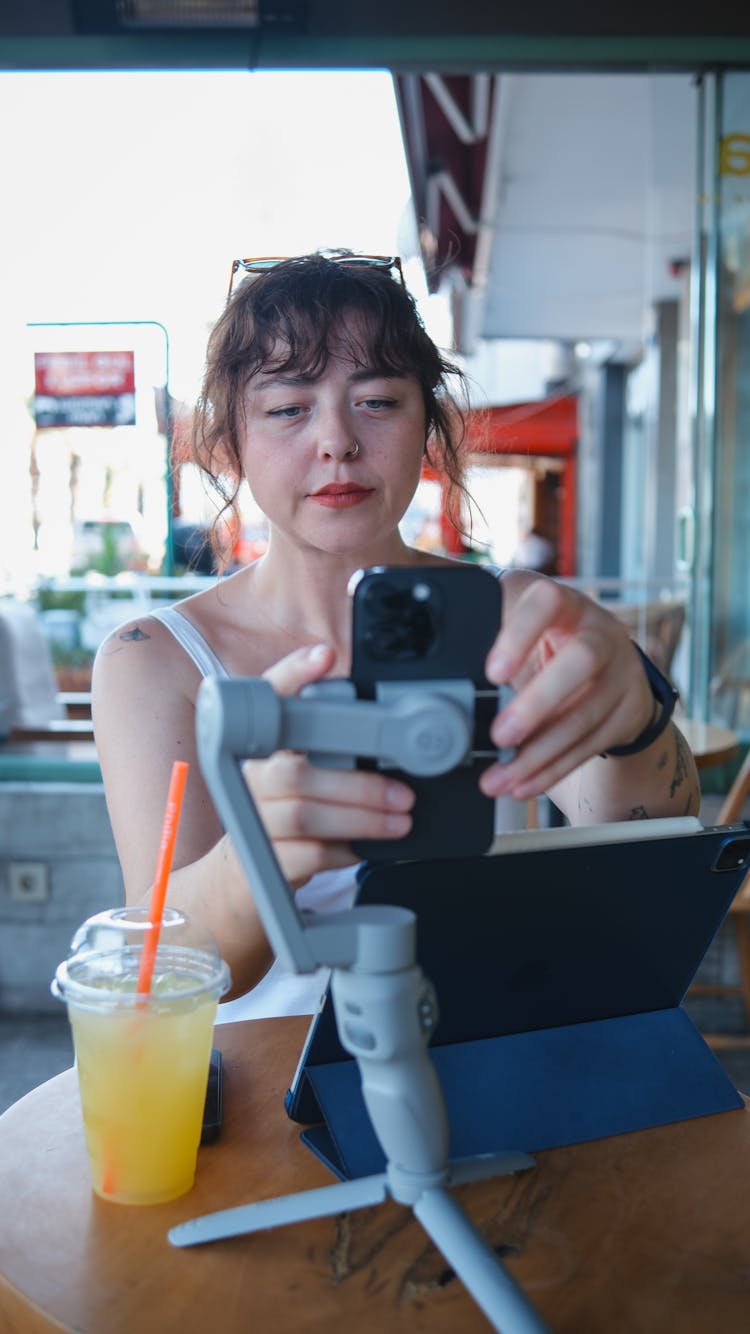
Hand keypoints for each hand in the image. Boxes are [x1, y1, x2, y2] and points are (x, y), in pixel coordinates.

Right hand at [243, 645, 414, 886]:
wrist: (242, 879)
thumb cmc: (283, 816)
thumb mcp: (301, 776)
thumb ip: (330, 752)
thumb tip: (391, 742)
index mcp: (260, 746)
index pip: (266, 698)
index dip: (292, 674)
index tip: (325, 656)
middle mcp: (249, 778)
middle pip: (296, 772)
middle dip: (359, 785)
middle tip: (403, 795)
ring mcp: (250, 820)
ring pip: (303, 814)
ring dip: (361, 818)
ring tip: (399, 821)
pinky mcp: (260, 862)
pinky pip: (306, 854)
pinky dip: (343, 850)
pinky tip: (363, 848)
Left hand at [479, 573, 655, 799]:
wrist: (606, 660)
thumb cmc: (545, 636)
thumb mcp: (517, 616)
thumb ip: (475, 616)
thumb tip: (422, 607)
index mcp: (562, 603)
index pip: (548, 602)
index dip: (521, 636)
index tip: (491, 673)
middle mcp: (599, 631)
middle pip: (582, 660)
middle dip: (538, 703)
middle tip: (499, 735)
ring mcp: (621, 671)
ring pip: (585, 715)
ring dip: (539, 754)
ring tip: (500, 777)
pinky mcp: (628, 709)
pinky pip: (591, 745)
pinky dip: (553, 769)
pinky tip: (524, 783)